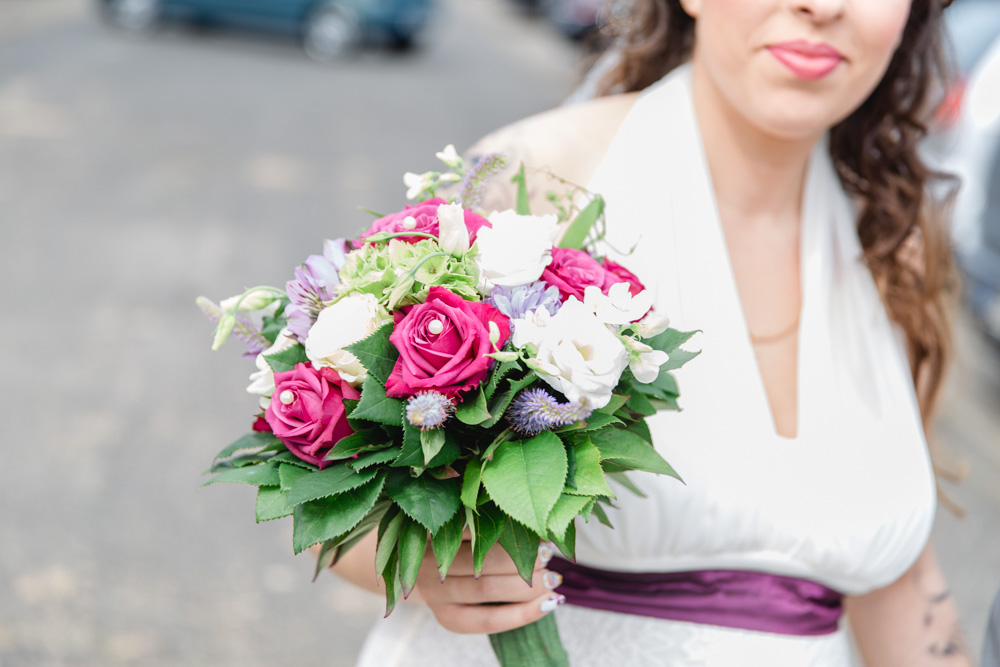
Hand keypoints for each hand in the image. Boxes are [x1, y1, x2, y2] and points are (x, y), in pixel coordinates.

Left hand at [414, 537, 565, 634]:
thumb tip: (551, 596)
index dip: (523, 613)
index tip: (553, 601)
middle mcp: (435, 590)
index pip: (488, 620)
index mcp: (448, 615)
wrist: (412, 557)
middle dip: (525, 583)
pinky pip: (471, 527)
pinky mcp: (432, 529)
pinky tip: (525, 528)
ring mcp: (429, 559)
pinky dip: (501, 528)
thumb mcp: (474, 602)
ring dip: (517, 555)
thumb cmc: (459, 583)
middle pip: (486, 588)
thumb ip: (503, 601)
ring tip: (545, 553)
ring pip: (479, 558)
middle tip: (552, 575)